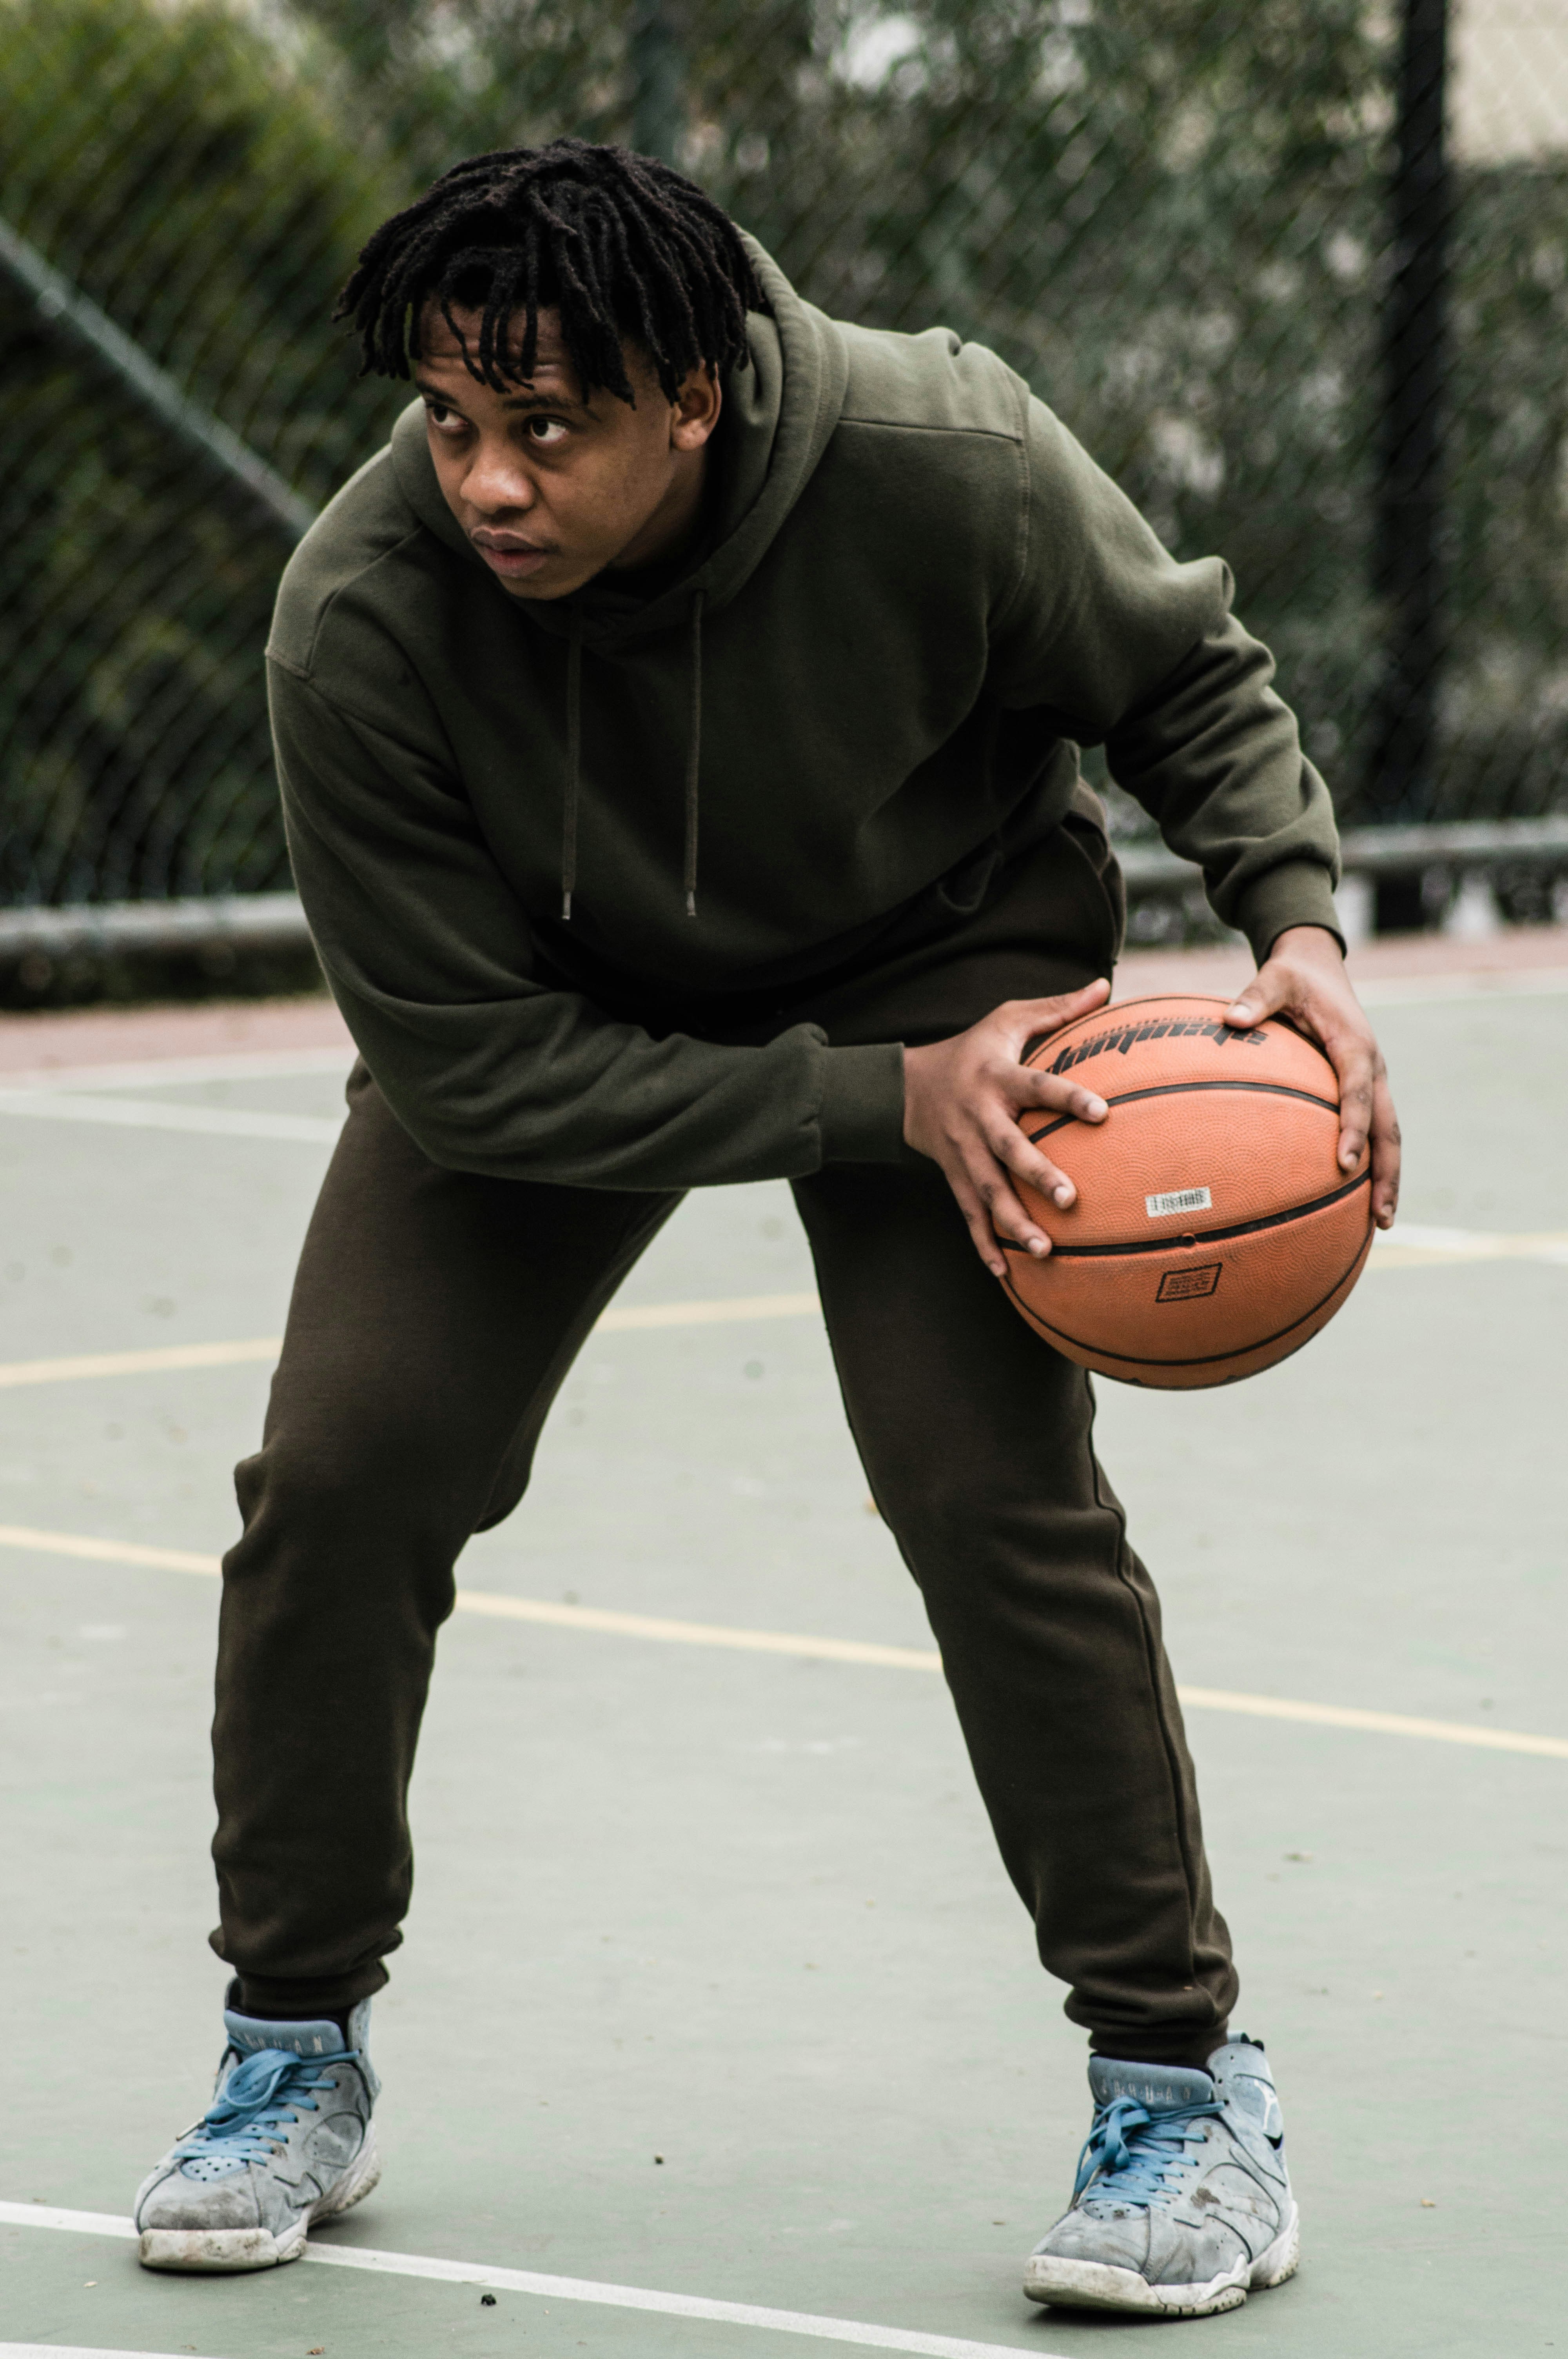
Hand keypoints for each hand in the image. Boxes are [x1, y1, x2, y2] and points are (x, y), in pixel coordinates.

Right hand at [903, 980, 1112, 1275]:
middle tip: (1070, 1199)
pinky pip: (968, 1216)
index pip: (1037, 1085)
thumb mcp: (1006, 1019)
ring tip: (1045, 1250)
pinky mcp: (952, 1177)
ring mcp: (962, 1152)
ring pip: (987, 1192)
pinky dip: (983, 1245)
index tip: (1101, 1112)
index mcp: (997, 1077)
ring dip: (1013, 1223)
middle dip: (1037, 1175)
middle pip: (1008, 1148)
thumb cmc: (971, 1049)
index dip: (1067, 1098)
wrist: (904, 1086)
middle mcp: (978, 1117)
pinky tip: (1004, 1274)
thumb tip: (1105, 986)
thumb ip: (1057, 1009)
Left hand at [1224, 925, 1400, 1227]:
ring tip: (1382, 1222)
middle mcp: (1373, 1068)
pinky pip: (1373, 1130)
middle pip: (1388, 1128)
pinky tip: (1357, 1199)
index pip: (1359, 1092)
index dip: (1355, 1128)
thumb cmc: (1294, 977)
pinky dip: (1372, 1164)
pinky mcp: (1364, 1089)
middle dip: (1387, 1173)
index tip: (1344, 1165)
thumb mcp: (1275, 977)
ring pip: (1388, 1136)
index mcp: (1355, 1045)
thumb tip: (1231, 1018)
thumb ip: (1256, 997)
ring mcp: (1372, 1082)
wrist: (1318, 968)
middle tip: (1381, 1216)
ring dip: (1387, 1177)